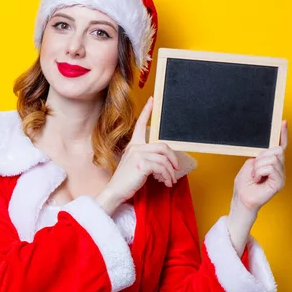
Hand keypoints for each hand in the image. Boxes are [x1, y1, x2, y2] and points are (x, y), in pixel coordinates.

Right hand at [97, 97, 180, 211]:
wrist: (115, 192)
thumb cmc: (126, 181)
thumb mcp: (135, 165)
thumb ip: (146, 158)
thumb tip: (165, 162)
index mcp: (133, 145)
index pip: (140, 124)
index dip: (147, 111)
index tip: (152, 100)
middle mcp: (135, 147)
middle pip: (163, 146)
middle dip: (173, 158)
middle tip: (176, 169)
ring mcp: (138, 155)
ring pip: (164, 159)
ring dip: (170, 172)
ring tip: (169, 181)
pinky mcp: (142, 164)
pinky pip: (162, 167)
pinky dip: (166, 176)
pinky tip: (164, 182)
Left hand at [231, 120, 288, 213]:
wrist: (242, 199)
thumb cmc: (244, 184)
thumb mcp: (250, 165)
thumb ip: (260, 156)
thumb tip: (270, 150)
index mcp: (272, 163)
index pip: (280, 147)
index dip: (282, 135)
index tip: (283, 122)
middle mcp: (279, 168)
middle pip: (277, 150)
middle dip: (262, 157)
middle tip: (254, 169)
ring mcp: (281, 175)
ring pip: (273, 159)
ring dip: (259, 166)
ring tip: (255, 176)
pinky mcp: (280, 182)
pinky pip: (271, 167)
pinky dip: (260, 171)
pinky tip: (258, 179)